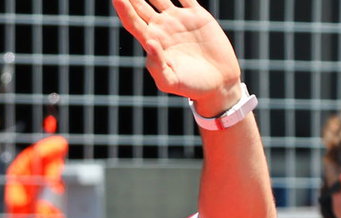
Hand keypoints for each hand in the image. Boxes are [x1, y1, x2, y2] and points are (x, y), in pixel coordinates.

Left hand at [113, 0, 243, 111]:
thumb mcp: (170, 80)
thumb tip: (148, 42)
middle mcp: (162, 28)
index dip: (122, 7)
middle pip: (140, 6)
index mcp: (151, 42)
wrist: (217, 84)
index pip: (132, 21)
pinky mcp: (197, 16)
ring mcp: (179, 20)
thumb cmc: (190, 87)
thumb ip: (157, 64)